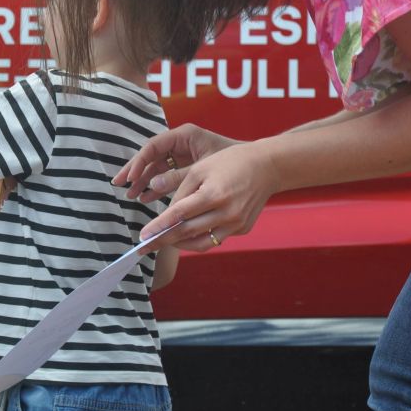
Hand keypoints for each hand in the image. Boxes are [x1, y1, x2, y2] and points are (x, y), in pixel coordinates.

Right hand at [113, 123, 238, 199]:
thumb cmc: (233, 161)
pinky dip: (156, 187)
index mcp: (185, 135)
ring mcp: (181, 154)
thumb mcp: (204, 168)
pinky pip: (165, 176)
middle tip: (120, 185)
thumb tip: (151, 185)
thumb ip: (179, 177)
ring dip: (144, 182)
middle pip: (150, 156)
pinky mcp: (185, 166)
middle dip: (135, 172)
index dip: (138, 162)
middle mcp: (180, 143)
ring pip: (155, 167)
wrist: (257, 164)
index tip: (127, 177)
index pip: (153, 146)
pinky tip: (147, 199)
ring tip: (133, 196)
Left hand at [136, 139, 281, 252]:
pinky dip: (199, 238)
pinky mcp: (243, 229)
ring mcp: (237, 224)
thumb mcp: (201, 168)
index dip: (159, 227)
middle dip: (163, 241)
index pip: (179, 215)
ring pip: (201, 243)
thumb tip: (165, 214)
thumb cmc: (230, 163)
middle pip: (188, 233)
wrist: (267, 167)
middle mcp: (227, 213)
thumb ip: (180, 190)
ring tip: (164, 242)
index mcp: (214, 194)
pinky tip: (187, 234)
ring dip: (180, 245)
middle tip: (144, 248)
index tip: (142, 236)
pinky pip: (215, 238)